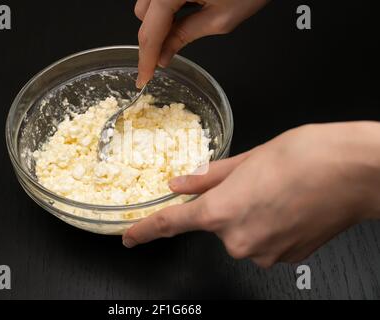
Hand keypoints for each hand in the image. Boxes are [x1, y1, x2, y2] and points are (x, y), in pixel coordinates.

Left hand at [122, 122, 379, 267]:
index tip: (130, 237)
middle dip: (225, 205)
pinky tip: (286, 207)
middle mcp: (238, 238)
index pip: (171, 223)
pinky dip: (267, 225)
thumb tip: (181, 183)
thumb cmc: (307, 156)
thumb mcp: (248, 158)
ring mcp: (263, 252)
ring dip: (249, 215)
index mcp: (222, 210)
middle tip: (253, 184)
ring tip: (275, 193)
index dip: (145, 231)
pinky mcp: (284, 258)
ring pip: (240, 233)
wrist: (355, 171)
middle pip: (214, 223)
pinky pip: (262, 241)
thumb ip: (208, 177)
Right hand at [134, 0, 269, 87]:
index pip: (150, 31)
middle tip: (168, 56)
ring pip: (148, 4)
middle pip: (143, 16)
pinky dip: (167, 7)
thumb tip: (164, 55)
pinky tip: (186, 10)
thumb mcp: (220, 19)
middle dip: (154, 37)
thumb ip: (185, 36)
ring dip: (159, 20)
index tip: (144, 78)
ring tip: (186, 24)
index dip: (146, 59)